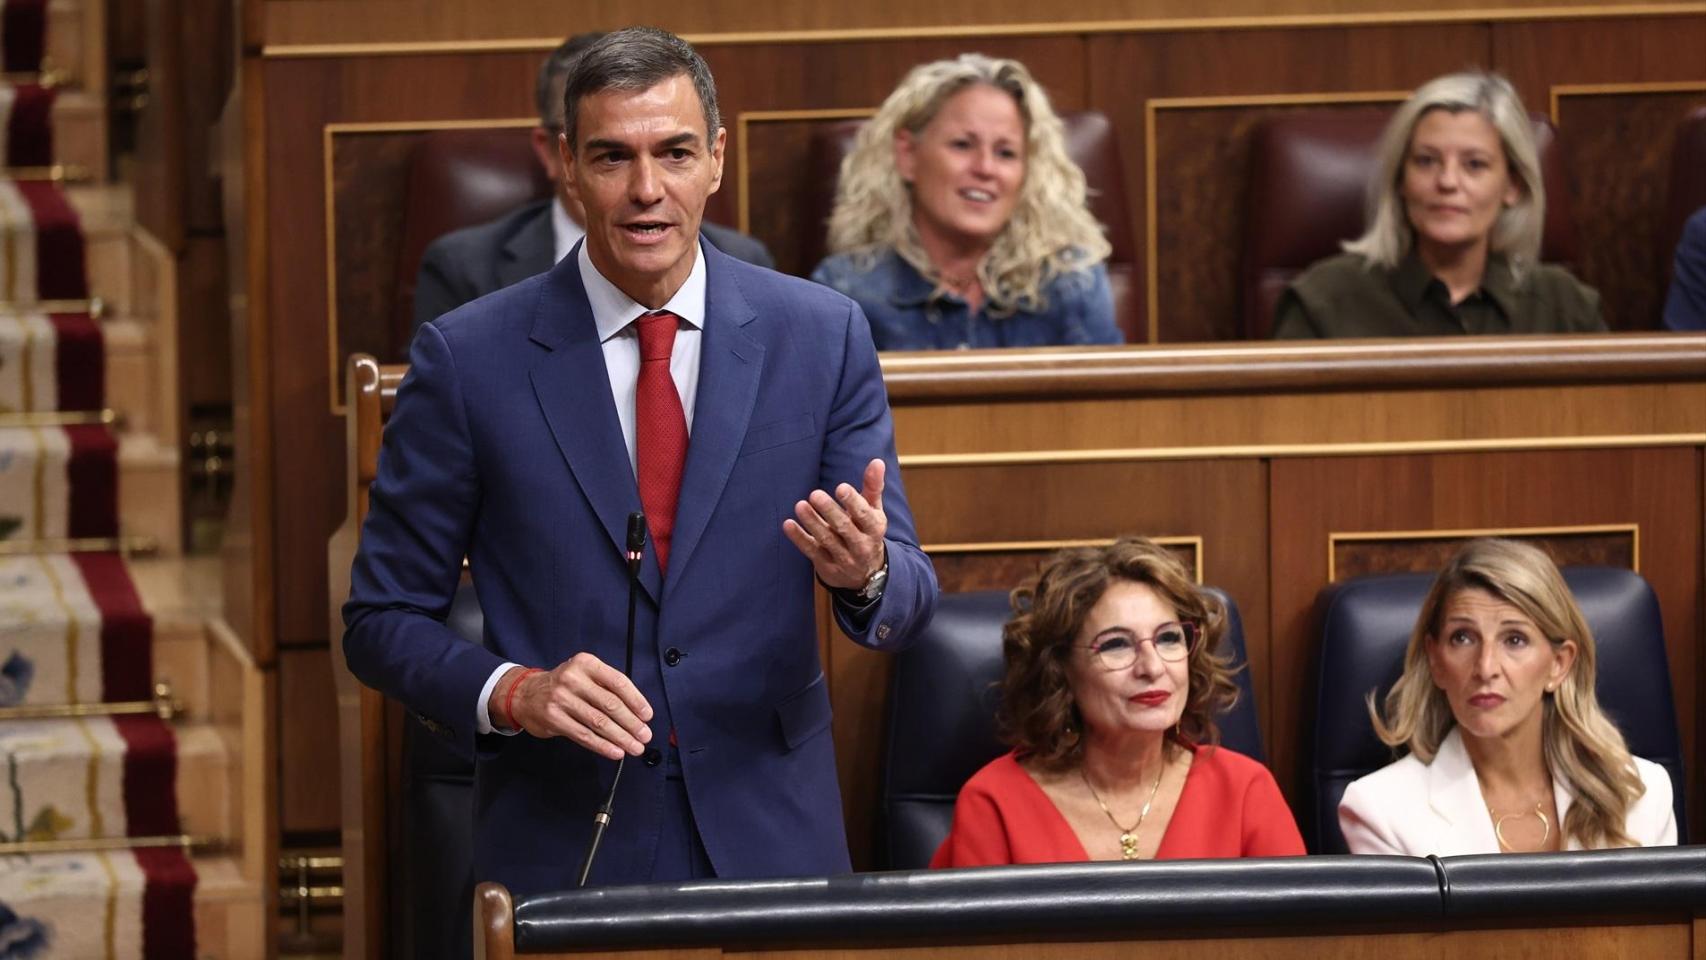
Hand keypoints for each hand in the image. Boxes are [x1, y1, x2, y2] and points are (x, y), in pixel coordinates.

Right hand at [491, 655, 653, 759]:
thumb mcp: (584, 674)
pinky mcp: (554, 718)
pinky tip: (615, 751)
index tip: (647, 716)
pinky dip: (603, 746)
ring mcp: (561, 699)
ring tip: (634, 747)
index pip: (618, 682)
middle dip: (631, 723)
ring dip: (621, 738)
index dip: (636, 700)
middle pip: (610, 704)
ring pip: (599, 722)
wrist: (525, 694)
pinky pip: (584, 735)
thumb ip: (607, 687)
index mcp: (586, 663)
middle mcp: (573, 678)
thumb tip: (637, 712)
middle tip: (645, 736)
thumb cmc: (563, 685)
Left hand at [783, 458, 887, 590]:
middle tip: (815, 494)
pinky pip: (811, 551)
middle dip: (829, 511)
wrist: (865, 575)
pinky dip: (799, 538)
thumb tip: (877, 461)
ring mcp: (844, 559)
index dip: (853, 502)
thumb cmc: (867, 531)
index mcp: (874, 528)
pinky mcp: (827, 567)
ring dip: (812, 523)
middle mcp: (861, 545)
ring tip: (800, 506)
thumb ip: (873, 487)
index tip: (841, 487)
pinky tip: (788, 524)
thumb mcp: (874, 511)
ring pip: (826, 540)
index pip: (865, 515)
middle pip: (844, 528)